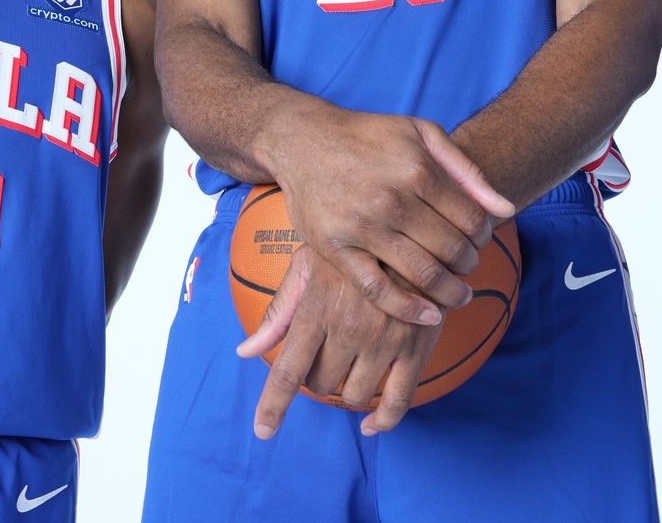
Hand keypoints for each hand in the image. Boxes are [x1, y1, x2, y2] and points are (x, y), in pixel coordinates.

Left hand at [237, 247, 441, 437]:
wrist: (415, 230)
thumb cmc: (354, 246)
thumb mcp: (309, 266)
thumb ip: (279, 312)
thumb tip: (245, 352)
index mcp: (317, 309)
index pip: (288, 371)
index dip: (273, 406)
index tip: (264, 431)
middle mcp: (349, 329)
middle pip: (321, 383)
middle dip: (318, 376)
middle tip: (327, 354)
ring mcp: (384, 341)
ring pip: (356, 395)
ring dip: (348, 389)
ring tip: (353, 364)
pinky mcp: (416, 348)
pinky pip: (398, 401)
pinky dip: (383, 420)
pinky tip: (372, 423)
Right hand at [272, 110, 512, 326]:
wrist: (304, 141)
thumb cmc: (369, 137)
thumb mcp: (423, 134)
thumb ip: (467, 171)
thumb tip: (507, 210)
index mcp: (418, 170)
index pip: (472, 220)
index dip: (484, 237)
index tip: (479, 243)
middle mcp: (392, 199)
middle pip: (452, 250)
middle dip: (469, 265)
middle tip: (468, 268)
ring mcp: (363, 227)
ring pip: (422, 274)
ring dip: (450, 292)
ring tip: (458, 295)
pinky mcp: (336, 249)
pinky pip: (378, 290)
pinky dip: (409, 309)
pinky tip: (429, 316)